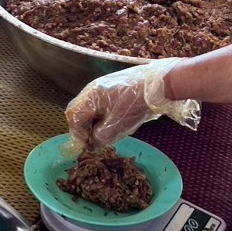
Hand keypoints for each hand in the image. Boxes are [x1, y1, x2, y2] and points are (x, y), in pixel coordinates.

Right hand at [66, 58, 199, 149]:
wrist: (158, 84)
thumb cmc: (136, 105)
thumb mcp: (117, 126)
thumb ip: (100, 137)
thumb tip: (92, 143)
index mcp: (90, 98)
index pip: (73, 118)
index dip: (78, 135)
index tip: (87, 146)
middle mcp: (91, 89)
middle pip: (76, 110)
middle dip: (81, 128)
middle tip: (92, 140)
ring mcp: (100, 85)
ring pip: (87, 107)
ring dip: (91, 121)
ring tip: (103, 132)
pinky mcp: (110, 86)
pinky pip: (97, 102)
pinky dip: (99, 114)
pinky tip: (112, 120)